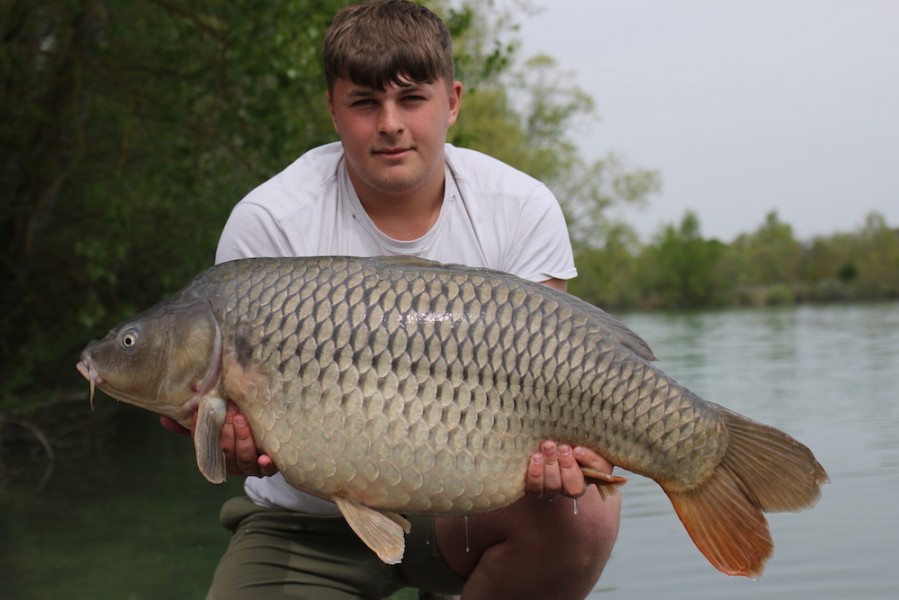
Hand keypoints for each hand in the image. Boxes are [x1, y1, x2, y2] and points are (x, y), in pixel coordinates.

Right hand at [159, 403, 278, 477]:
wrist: (271, 443)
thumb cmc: (238, 431)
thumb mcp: (217, 424)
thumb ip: (195, 422)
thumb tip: (164, 418)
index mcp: (218, 455)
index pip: (205, 445)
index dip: (200, 431)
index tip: (198, 413)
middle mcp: (233, 464)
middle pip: (225, 451)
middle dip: (226, 430)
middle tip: (229, 408)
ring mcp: (252, 467)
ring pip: (244, 458)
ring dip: (242, 439)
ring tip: (241, 419)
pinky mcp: (270, 467)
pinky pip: (268, 468)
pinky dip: (266, 464)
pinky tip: (265, 458)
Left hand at [525, 440, 611, 497]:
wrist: (547, 446)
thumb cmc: (569, 445)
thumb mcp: (583, 445)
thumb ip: (587, 449)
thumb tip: (579, 449)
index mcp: (589, 477)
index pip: (599, 473)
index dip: (589, 464)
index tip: (578, 449)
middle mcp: (570, 489)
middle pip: (572, 488)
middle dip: (567, 465)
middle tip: (562, 447)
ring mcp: (552, 490)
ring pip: (553, 486)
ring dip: (550, 465)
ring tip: (547, 447)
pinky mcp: (535, 488)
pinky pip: (534, 487)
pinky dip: (535, 473)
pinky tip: (535, 457)